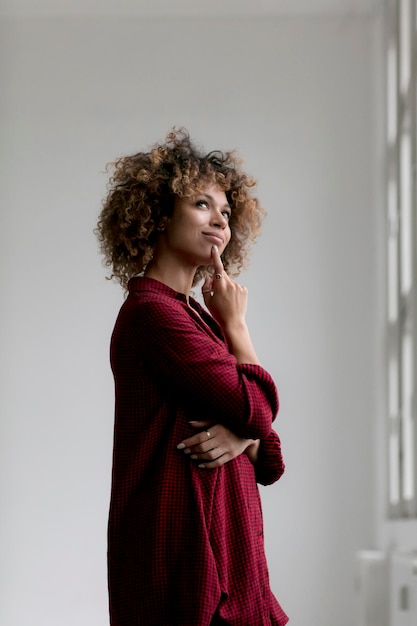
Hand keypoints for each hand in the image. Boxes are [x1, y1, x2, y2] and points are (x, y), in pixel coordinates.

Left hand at [177, 420, 257, 468]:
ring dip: (198, 457)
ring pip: (209, 455)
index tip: (179, 445)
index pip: (200, 437)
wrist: (248, 432)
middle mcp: (221, 439)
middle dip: (192, 450)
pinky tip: (200, 465)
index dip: (189, 442)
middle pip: (203, 447)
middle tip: (184, 451)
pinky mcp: (231, 455)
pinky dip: (208, 465)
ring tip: (191, 456)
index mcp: (217, 429)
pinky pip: (218, 462)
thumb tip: (189, 423)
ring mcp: (226, 448)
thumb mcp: (217, 420)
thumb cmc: (229, 425)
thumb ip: (203, 422)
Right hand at [201, 245, 259, 364]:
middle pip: (222, 276)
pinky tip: (232, 301)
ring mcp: (239, 287)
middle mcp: (231, 284)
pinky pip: (236, 287)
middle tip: (217, 294)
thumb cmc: (218, 313)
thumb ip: (206, 286)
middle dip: (218, 281)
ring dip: (226, 287)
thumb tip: (209, 277)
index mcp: (220, 285)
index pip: (217, 267)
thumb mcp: (207, 300)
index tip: (214, 248)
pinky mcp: (244, 290)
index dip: (215, 257)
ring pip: (229, 282)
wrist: (233, 323)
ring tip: (226, 301)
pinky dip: (233, 291)